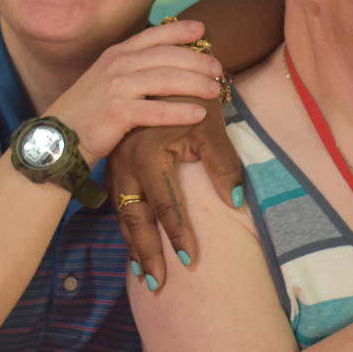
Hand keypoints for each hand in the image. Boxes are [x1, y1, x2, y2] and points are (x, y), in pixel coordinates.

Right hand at [43, 19, 222, 165]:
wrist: (57, 139)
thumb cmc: (90, 112)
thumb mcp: (109, 81)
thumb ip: (134, 68)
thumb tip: (170, 63)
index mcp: (116, 54)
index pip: (153, 36)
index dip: (179, 31)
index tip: (203, 30)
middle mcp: (116, 65)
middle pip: (166, 56)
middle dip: (197, 60)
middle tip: (219, 69)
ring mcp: (115, 87)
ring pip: (165, 79)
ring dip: (195, 83)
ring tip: (216, 90)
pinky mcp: (115, 113)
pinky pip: (155, 110)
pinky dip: (179, 112)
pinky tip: (199, 114)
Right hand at [106, 100, 242, 289]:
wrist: (161, 66)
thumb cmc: (191, 95)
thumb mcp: (210, 126)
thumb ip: (223, 165)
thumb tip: (237, 202)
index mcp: (146, 155)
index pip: (165, 206)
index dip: (177, 235)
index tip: (190, 261)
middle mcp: (125, 164)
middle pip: (135, 219)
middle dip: (146, 254)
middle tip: (157, 285)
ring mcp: (116, 164)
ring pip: (122, 214)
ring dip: (133, 245)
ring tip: (144, 275)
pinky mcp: (115, 163)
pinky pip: (119, 202)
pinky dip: (127, 226)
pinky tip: (133, 243)